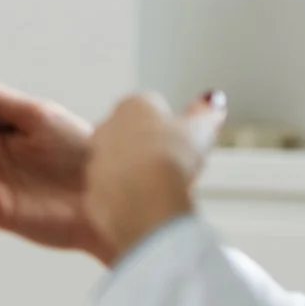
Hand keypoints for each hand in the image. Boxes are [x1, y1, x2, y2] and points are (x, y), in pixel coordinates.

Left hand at [85, 91, 226, 261]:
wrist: (146, 201)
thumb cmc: (170, 158)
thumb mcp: (200, 128)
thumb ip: (205, 111)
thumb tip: (212, 100)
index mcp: (132, 105)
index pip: (153, 107)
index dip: (173, 125)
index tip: (186, 141)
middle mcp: (106, 128)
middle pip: (133, 135)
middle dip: (151, 148)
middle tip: (175, 165)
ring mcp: (96, 160)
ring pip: (121, 164)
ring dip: (138, 174)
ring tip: (163, 189)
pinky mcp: (93, 192)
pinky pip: (115, 193)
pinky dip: (129, 198)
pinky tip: (148, 206)